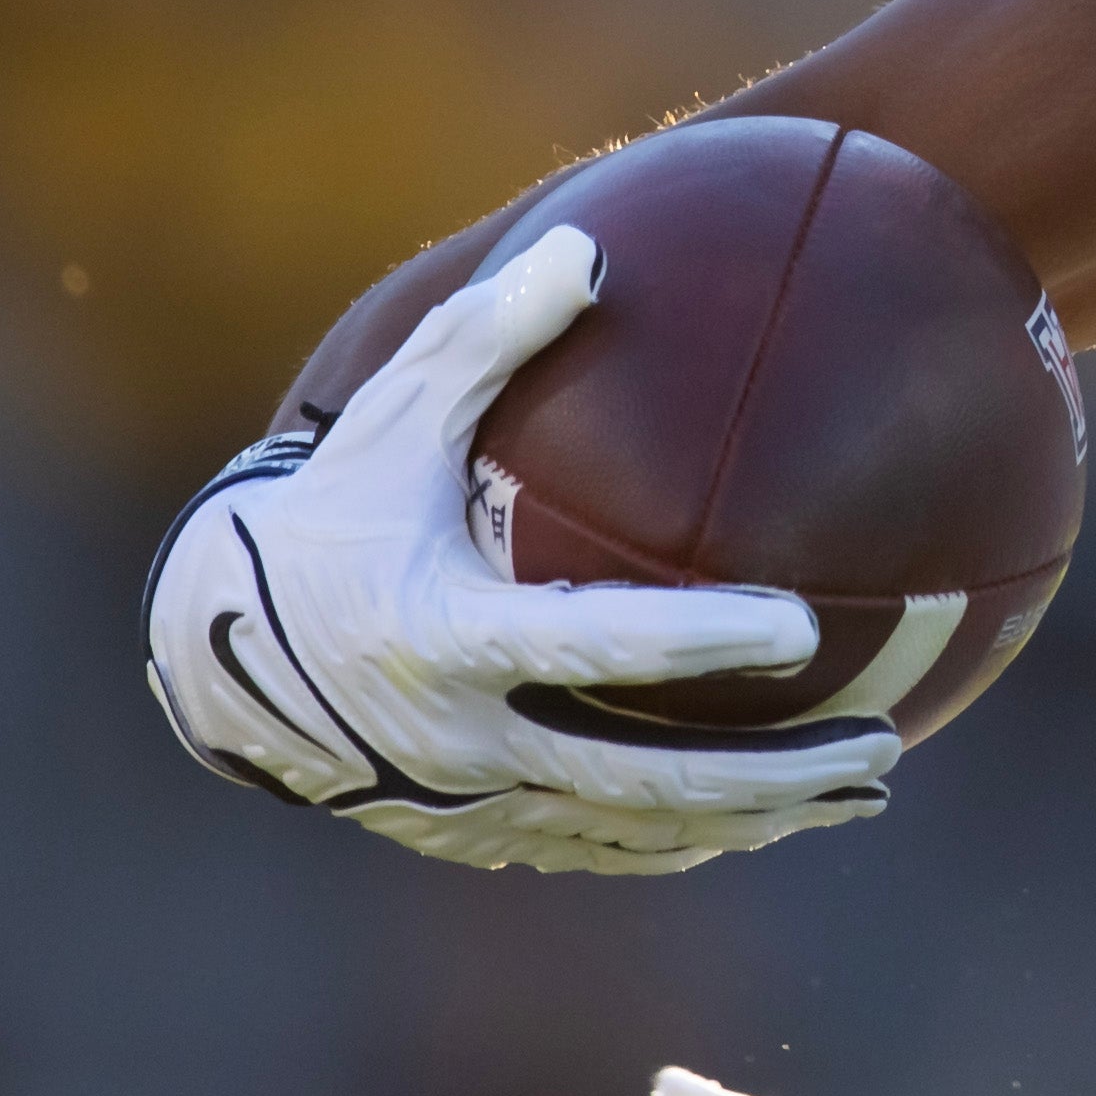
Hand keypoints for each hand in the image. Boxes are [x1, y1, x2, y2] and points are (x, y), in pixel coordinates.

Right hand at [141, 226, 901, 874]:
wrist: (214, 653)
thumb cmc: (330, 513)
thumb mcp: (391, 419)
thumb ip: (486, 338)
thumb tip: (589, 247)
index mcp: (445, 637)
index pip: (592, 645)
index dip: (696, 642)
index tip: (803, 628)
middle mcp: (462, 740)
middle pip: (641, 777)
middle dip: (770, 773)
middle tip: (881, 741)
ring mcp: (468, 805)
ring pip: (637, 830)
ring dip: (757, 818)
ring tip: (867, 789)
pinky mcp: (473, 838)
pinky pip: (601, 848)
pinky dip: (690, 838)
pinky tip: (774, 814)